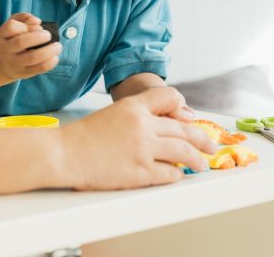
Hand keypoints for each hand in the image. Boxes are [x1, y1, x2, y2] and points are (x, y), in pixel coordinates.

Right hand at [0, 13, 61, 80]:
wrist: (3, 63)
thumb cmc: (12, 38)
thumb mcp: (13, 24)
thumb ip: (24, 17)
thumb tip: (37, 22)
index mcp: (1, 36)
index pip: (11, 27)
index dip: (27, 25)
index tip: (38, 27)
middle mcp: (5, 50)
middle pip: (21, 42)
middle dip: (39, 36)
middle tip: (48, 35)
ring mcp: (14, 63)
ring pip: (33, 57)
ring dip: (49, 50)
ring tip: (58, 46)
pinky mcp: (24, 73)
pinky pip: (39, 68)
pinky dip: (51, 62)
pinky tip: (55, 57)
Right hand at [56, 87, 216, 190]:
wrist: (63, 154)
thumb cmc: (82, 137)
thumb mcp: (112, 114)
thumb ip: (136, 117)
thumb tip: (161, 129)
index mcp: (133, 106)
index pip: (170, 97)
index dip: (183, 108)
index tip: (190, 118)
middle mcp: (143, 125)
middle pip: (183, 129)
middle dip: (201, 139)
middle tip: (211, 145)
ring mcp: (143, 149)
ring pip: (183, 152)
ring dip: (197, 159)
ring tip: (202, 164)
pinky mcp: (140, 172)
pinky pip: (169, 173)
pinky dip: (176, 175)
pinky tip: (178, 176)